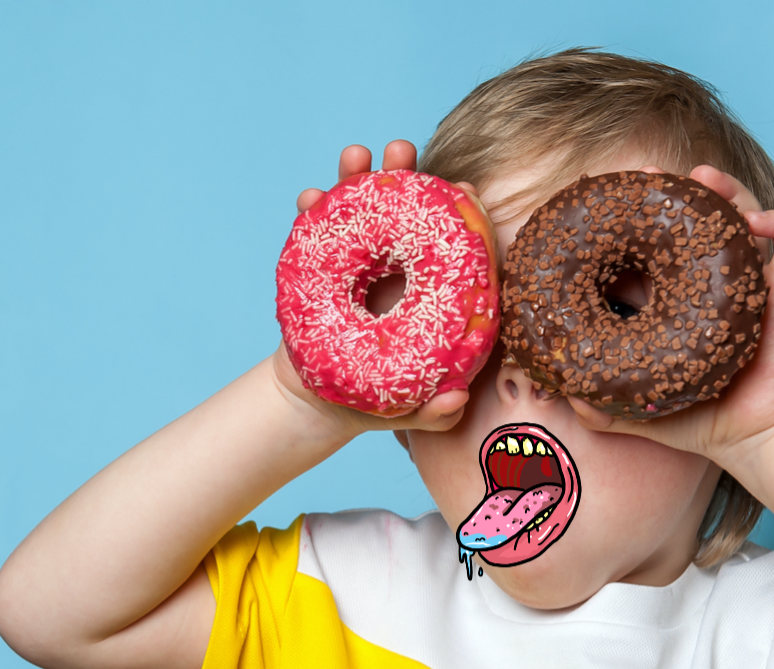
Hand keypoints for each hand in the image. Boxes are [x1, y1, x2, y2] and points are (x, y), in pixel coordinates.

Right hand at [279, 140, 482, 436]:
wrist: (317, 401)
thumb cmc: (374, 402)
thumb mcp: (405, 409)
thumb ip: (432, 412)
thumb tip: (455, 402)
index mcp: (430, 292)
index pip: (451, 246)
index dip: (459, 216)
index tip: (464, 191)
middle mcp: (398, 267)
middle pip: (406, 212)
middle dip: (405, 176)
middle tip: (400, 151)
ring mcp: (361, 262)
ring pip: (362, 210)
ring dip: (357, 177)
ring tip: (355, 156)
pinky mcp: (326, 264)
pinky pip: (320, 231)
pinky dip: (314, 208)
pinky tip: (308, 198)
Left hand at [566, 164, 773, 472]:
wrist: (753, 440)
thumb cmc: (698, 422)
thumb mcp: (638, 412)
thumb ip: (601, 408)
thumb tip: (564, 398)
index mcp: (673, 299)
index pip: (650, 247)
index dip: (633, 221)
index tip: (611, 200)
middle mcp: (710, 282)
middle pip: (696, 219)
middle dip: (675, 191)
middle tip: (649, 174)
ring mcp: (748, 282)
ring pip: (742, 219)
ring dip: (727, 192)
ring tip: (705, 177)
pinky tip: (758, 223)